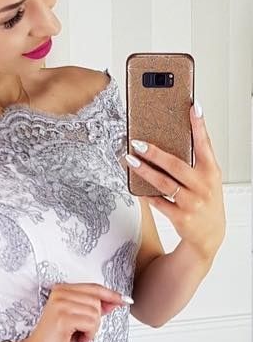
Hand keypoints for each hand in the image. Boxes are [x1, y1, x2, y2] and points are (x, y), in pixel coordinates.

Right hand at [24, 282, 129, 341]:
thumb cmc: (55, 341)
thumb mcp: (79, 321)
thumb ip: (94, 309)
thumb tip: (114, 301)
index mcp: (62, 290)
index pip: (94, 288)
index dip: (111, 295)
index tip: (125, 300)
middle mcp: (60, 293)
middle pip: (97, 301)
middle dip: (96, 320)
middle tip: (82, 331)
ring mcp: (61, 304)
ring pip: (96, 313)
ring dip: (92, 329)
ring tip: (79, 336)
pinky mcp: (63, 317)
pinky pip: (91, 323)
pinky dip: (89, 335)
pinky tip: (78, 340)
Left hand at [126, 103, 225, 261]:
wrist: (209, 234)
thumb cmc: (206, 200)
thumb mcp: (208, 177)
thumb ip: (196, 159)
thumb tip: (173, 135)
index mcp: (211, 171)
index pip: (205, 144)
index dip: (199, 125)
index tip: (192, 107)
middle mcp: (203, 186)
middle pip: (176, 165)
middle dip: (155, 153)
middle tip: (138, 142)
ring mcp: (192, 203)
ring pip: (164, 184)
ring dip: (145, 171)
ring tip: (130, 160)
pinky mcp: (181, 218)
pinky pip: (158, 203)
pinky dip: (146, 194)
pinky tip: (136, 185)